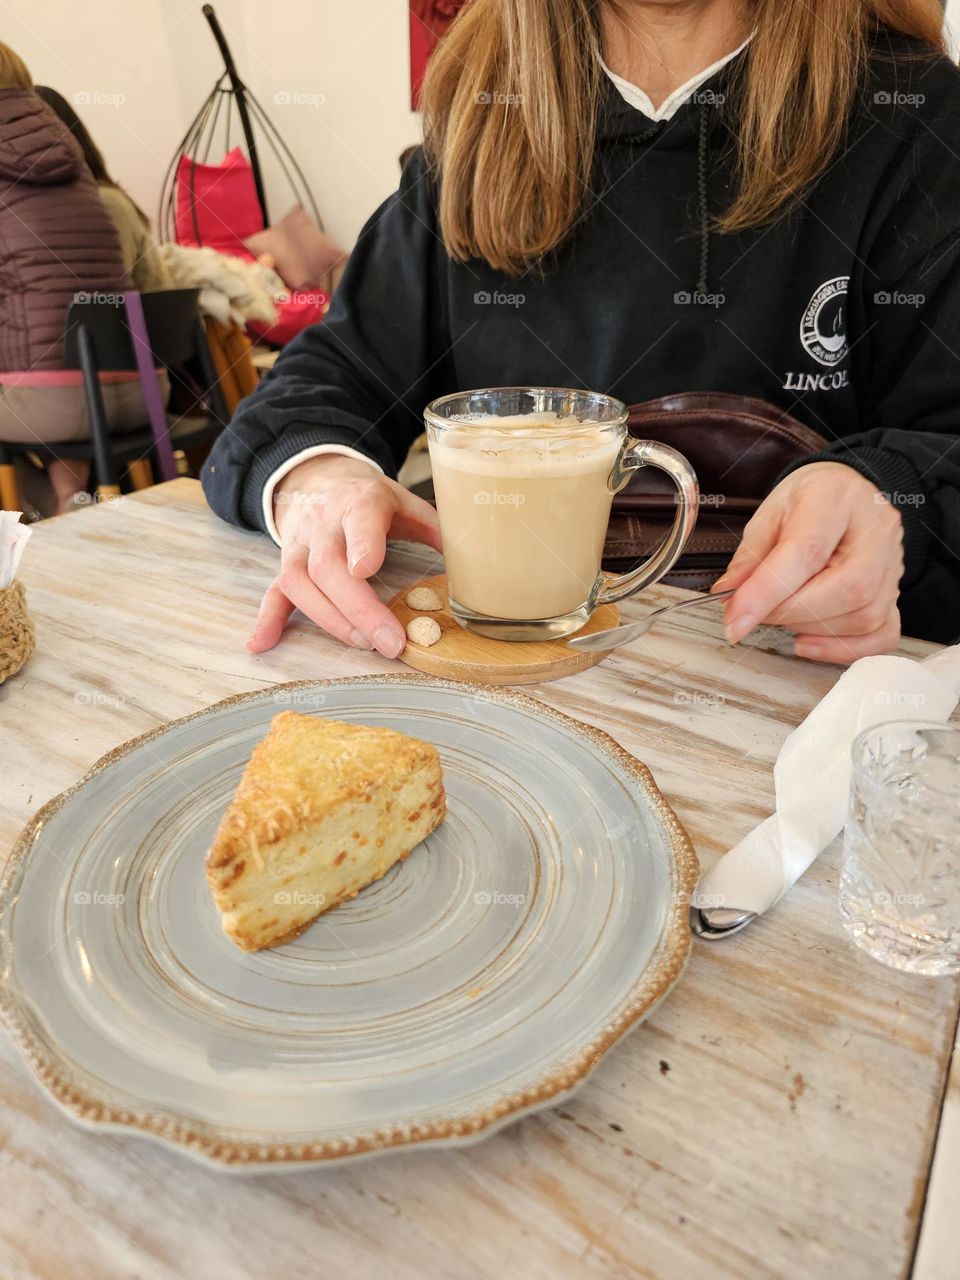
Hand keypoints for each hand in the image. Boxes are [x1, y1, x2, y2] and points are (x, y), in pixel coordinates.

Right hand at [248, 454, 441, 655]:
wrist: (319, 480)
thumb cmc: (369, 498)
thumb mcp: (405, 501)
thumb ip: (435, 529)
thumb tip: (472, 564)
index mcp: (359, 500)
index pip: (358, 519)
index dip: (361, 543)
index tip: (367, 569)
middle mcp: (323, 523)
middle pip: (328, 565)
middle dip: (358, 608)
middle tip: (388, 642)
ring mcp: (299, 545)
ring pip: (300, 582)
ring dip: (329, 619)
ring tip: (362, 645)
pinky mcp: (285, 565)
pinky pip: (273, 592)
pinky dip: (268, 619)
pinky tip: (262, 643)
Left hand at [715, 462, 903, 662]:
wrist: (842, 492)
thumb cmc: (806, 501)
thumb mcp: (768, 515)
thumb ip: (750, 558)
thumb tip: (730, 596)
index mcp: (835, 498)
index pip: (806, 552)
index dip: (767, 592)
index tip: (735, 620)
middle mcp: (876, 530)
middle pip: (845, 588)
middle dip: (790, 613)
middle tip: (757, 612)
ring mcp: (893, 563)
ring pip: (863, 616)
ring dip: (810, 629)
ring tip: (782, 614)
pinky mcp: (897, 592)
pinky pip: (882, 635)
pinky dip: (842, 649)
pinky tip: (809, 642)